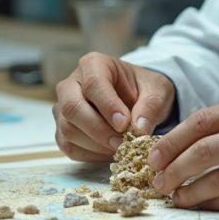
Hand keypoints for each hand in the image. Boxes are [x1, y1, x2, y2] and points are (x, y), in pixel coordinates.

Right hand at [52, 52, 175, 161]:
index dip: (108, 106)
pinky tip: (110, 152)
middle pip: (72, 108)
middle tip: (122, 143)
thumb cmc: (143, 89)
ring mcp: (63, 108)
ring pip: (68, 130)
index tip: (125, 124)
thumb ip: (150, 107)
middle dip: (98, 129)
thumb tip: (139, 129)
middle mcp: (71, 84)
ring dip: (96, 144)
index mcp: (93, 64)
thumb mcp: (156, 91)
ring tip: (121, 147)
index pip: (93, 84)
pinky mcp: (63, 130)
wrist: (136, 98)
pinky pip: (70, 147)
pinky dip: (91, 155)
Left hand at [148, 91, 218, 209]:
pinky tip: (202, 204)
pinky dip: (216, 203)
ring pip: (218, 177)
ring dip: (190, 190)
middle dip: (173, 168)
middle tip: (157, 180)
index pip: (202, 121)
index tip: (154, 154)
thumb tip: (196, 138)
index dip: (172, 140)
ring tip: (174, 196)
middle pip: (204, 150)